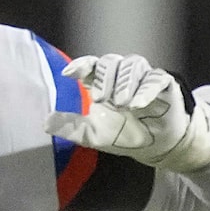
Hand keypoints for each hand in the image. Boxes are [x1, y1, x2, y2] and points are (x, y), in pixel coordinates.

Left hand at [52, 54, 209, 173]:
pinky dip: (145, 90)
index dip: (81, 65)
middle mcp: (123, 76)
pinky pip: (156, 79)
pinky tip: (136, 104)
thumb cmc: (125, 136)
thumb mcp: (93, 135)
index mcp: (104, 83)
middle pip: (111, 61)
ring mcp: (144, 78)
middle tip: (101, 99)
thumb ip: (70, 127)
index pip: (91, 65)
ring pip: (133, 64)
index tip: (69, 74)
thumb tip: (45, 122)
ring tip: (122, 104)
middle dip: (104, 78)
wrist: (156, 148)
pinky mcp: (164, 85)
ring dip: (125, 82)